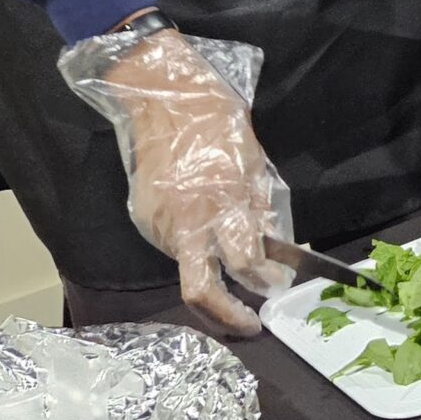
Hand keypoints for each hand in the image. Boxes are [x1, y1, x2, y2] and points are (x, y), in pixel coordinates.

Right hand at [63, 28, 292, 336]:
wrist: (161, 97)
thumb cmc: (215, 121)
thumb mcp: (253, 161)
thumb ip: (260, 208)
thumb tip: (273, 244)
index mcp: (222, 203)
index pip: (246, 263)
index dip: (266, 281)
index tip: (277, 284)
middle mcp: (187, 221)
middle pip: (201, 292)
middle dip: (227, 316)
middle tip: (250, 322)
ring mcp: (158, 222)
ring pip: (185, 268)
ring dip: (210, 274)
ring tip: (229, 261)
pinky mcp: (142, 217)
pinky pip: (170, 245)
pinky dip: (191, 247)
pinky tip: (203, 229)